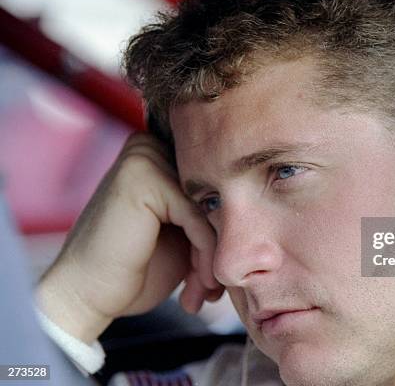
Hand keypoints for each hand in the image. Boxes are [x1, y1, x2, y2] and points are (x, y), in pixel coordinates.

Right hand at [36, 132, 221, 342]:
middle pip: (215, 199)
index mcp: (160, 156)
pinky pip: (198, 220)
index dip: (223, 235)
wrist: (88, 296)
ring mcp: (145, 159)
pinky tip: (195, 288)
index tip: (219, 277)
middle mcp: (151, 148)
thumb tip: (258, 210)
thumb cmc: (136, 268)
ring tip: (203, 293)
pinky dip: (204, 258)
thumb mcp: (183, 235)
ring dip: (212, 260)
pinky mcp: (144, 179)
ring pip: (210, 211)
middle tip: (211, 290)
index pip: (216, 190)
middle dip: (219, 249)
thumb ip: (209, 213)